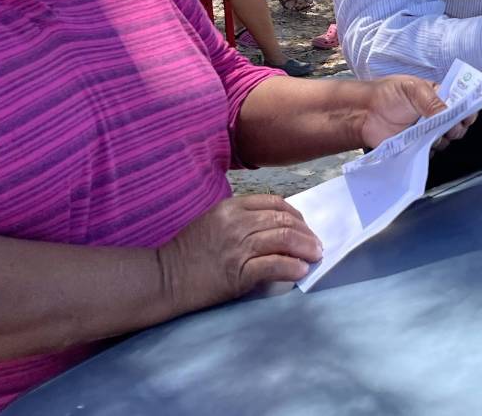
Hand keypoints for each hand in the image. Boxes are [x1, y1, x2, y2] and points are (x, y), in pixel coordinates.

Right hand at [157, 194, 321, 311]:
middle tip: (316, 245)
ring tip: (315, 256)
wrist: (165, 279)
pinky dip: (292, 267)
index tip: (304, 226)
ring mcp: (238, 246)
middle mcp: (237, 222)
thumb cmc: (188, 252)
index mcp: (231, 206)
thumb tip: (276, 227)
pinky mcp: (239, 271)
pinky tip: (301, 271)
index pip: (274, 202)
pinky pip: (274, 265)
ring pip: (283, 239)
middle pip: (283, 220)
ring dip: (305, 248)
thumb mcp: (213, 222)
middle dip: (306, 233)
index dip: (295, 214)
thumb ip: (242, 219)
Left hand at [359, 75, 475, 150]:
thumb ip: (433, 101)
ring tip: (429, 134)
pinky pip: (430, 154)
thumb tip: (449, 114)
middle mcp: (436, 116)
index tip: (466, 116)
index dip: (467, 111)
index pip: (462, 105)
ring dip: (442, 139)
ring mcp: (427, 133)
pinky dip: (428, 151)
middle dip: (456, 128)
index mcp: (439, 97)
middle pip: (458, 126)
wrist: (365, 113)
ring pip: (446, 141)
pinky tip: (420, 145)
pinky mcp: (417, 147)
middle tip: (448, 127)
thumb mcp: (412, 89)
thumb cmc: (388, 94)